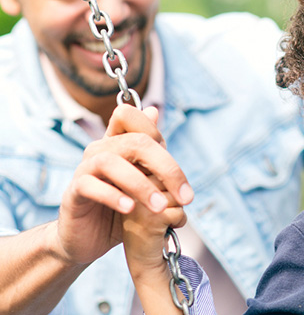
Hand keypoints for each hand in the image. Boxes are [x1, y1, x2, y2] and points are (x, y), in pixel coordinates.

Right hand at [56, 105, 192, 265]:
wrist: (88, 238)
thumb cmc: (121, 207)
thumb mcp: (144, 181)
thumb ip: (153, 153)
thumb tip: (154, 109)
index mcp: (117, 143)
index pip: (130, 116)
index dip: (154, 131)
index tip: (176, 166)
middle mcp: (99, 150)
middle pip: (134, 141)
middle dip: (166, 167)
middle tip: (185, 197)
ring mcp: (84, 169)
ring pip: (110, 162)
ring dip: (141, 184)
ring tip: (160, 207)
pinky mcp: (73, 192)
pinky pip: (89, 185)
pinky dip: (112, 196)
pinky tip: (130, 209)